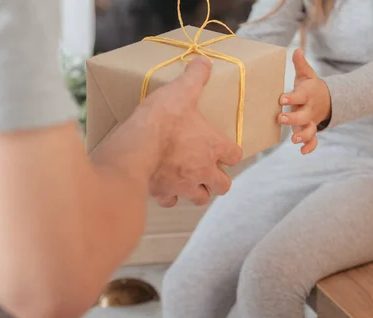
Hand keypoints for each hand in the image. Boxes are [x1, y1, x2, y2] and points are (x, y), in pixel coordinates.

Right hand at [141, 57, 242, 206]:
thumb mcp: (181, 91)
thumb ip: (195, 77)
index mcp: (213, 147)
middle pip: (223, 186)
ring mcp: (184, 185)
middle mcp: (203, 170)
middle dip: (219, 180)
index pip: (235, 155)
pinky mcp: (164, 193)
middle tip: (210, 171)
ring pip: (201, 198)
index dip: (232, 152)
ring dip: (199, 192)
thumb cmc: (163, 119)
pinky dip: (170, 197)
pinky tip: (165, 188)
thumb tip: (203, 61)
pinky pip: (171, 202)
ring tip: (191, 182)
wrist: (137, 145)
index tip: (225, 149)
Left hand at [279, 49, 331, 154]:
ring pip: (310, 130)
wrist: (326, 100)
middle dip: (293, 118)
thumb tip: (296, 50)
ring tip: (293, 139)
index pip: (300, 96)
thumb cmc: (310, 87)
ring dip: (303, 135)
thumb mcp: (307, 75)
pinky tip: (302, 152)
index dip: (291, 98)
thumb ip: (301, 65)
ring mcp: (310, 121)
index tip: (281, 98)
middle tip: (281, 118)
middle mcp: (309, 109)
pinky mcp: (310, 130)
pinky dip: (310, 147)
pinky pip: (313, 140)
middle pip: (304, 115)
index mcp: (307, 95)